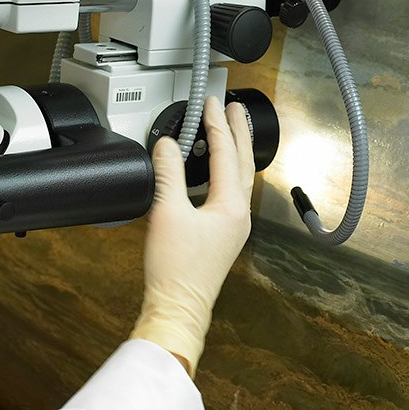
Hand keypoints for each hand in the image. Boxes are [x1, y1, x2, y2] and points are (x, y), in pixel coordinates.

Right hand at [131, 98, 254, 374]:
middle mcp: (239, 214)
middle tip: (234, 107)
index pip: (225, 153)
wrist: (178, 307)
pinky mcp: (223, 235)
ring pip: (239, 177)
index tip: (212, 102)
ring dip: (233, 150)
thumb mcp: (166, 213)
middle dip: (237, 132)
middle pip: (242, 162)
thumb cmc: (174, 269)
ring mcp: (234, 226)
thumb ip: (168, 173)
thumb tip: (168, 145)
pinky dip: (225, 171)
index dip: (217, 124)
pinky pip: (230, 192)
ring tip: (229, 130)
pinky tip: (214, 171)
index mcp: (231, 206)